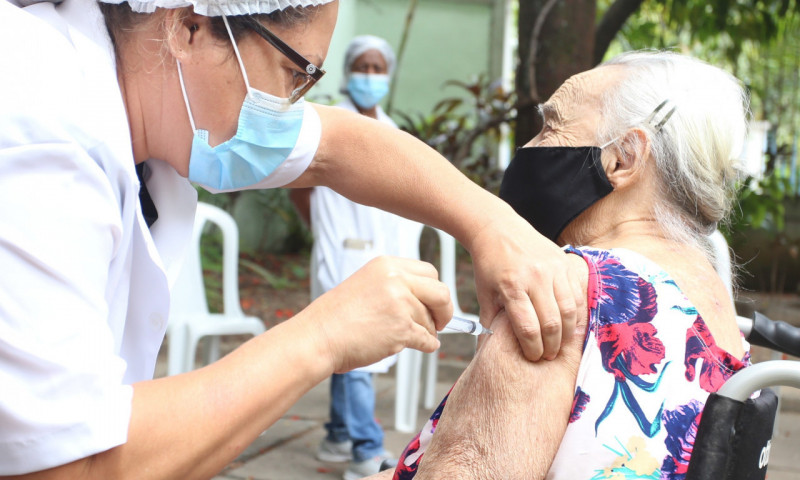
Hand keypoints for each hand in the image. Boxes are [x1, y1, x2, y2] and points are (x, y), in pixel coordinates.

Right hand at [305, 256, 452, 372]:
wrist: (318, 337)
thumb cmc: (336, 317)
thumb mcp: (367, 285)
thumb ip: (396, 286)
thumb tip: (427, 301)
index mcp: (387, 265)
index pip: (429, 272)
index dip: (435, 290)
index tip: (433, 303)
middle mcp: (396, 280)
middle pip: (441, 292)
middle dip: (445, 310)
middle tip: (440, 323)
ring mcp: (401, 304)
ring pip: (431, 321)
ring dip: (425, 332)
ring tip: (403, 337)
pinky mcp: (402, 329)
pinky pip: (428, 340)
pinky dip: (427, 346)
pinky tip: (419, 347)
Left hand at [469, 212, 584, 360]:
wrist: (499, 230)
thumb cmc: (489, 265)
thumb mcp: (484, 294)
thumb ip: (490, 322)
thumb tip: (489, 350)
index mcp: (512, 287)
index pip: (528, 329)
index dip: (533, 349)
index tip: (533, 357)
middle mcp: (535, 278)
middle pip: (552, 324)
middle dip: (551, 346)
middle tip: (548, 355)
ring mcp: (553, 269)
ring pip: (569, 311)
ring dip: (567, 334)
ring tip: (559, 343)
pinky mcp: (564, 263)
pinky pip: (578, 294)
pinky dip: (576, 313)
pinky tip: (568, 324)